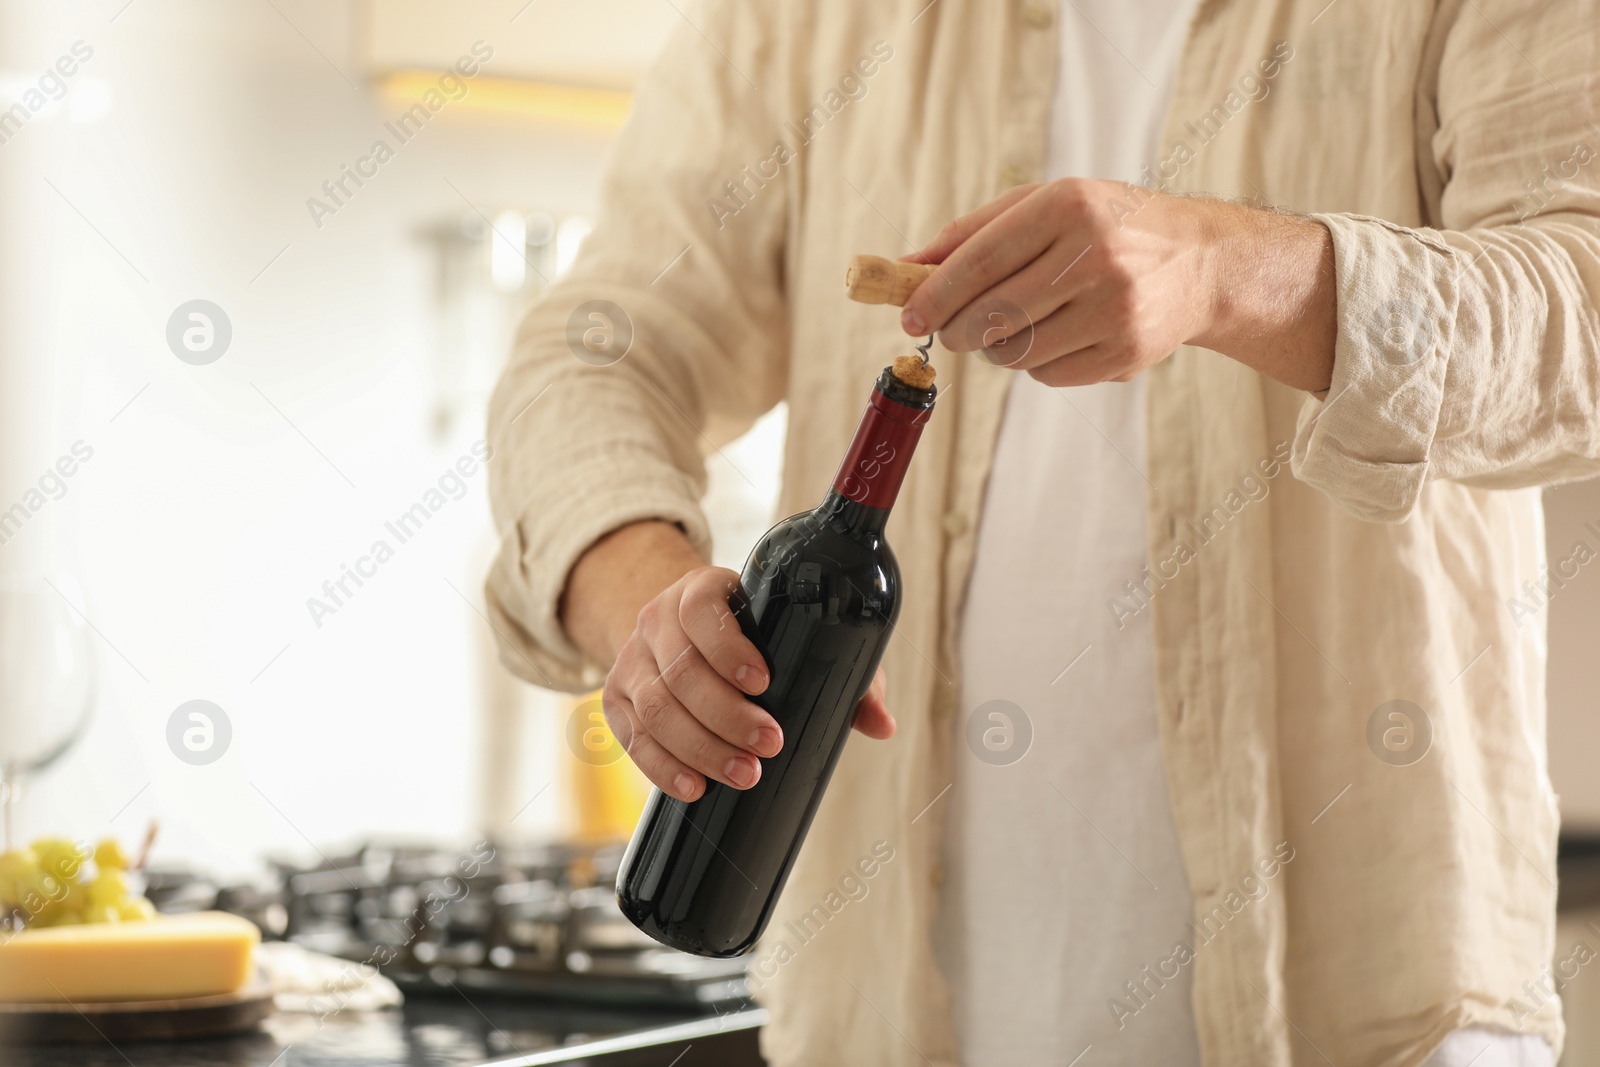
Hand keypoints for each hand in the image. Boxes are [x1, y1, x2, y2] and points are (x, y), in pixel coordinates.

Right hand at [574, 529, 894, 802]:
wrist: (681, 633)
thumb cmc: (756, 636)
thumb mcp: (796, 637)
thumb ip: (844, 674)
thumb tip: (882, 724)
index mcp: (701, 591)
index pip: (701, 611)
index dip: (728, 649)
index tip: (764, 683)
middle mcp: (657, 620)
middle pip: (680, 671)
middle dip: (726, 715)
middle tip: (769, 745)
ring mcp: (632, 660)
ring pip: (654, 708)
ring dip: (700, 748)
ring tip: (744, 775)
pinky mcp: (617, 699)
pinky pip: (632, 737)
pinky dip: (662, 767)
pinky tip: (694, 788)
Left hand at [898, 178, 1335, 391]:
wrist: (1200, 261)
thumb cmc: (1107, 227)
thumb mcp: (1046, 206)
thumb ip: (974, 232)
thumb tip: (907, 267)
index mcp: (1069, 206)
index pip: (981, 258)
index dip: (935, 293)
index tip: (907, 316)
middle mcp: (1096, 255)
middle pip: (992, 314)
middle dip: (955, 330)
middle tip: (948, 331)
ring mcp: (1116, 308)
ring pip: (1016, 352)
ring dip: (996, 348)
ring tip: (1012, 326)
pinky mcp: (1127, 352)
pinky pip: (1048, 375)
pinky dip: (1037, 364)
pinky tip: (1057, 336)